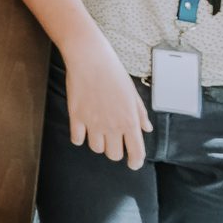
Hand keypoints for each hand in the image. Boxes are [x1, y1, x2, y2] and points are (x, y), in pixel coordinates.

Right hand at [61, 36, 151, 168]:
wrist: (90, 59)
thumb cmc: (114, 73)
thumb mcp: (132, 94)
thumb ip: (140, 114)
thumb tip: (146, 129)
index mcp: (129, 120)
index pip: (136, 152)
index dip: (136, 162)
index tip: (133, 163)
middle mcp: (112, 125)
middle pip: (113, 155)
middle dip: (115, 151)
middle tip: (113, 141)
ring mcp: (93, 122)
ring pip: (96, 148)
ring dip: (98, 143)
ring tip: (97, 132)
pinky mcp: (76, 117)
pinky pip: (77, 139)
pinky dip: (80, 137)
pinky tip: (82, 129)